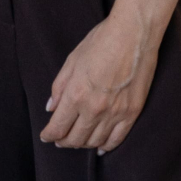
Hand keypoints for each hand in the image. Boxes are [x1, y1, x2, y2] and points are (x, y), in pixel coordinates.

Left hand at [42, 9, 158, 154]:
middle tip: (60, 140)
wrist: (134, 33)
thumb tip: (51, 108)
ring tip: (78, 140)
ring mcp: (115, 112)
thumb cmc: (101, 41)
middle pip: (75, 138)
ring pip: (94, 141)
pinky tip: (100, 147)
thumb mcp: (72, 61)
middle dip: (63, 142)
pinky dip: (106, 146)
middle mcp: (94, 108)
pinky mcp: (132, 112)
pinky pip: (117, 138)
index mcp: (76, 95)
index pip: (58, 127)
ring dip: (83, 144)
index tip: (46, 136)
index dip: (49, 135)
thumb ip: (59, 87)